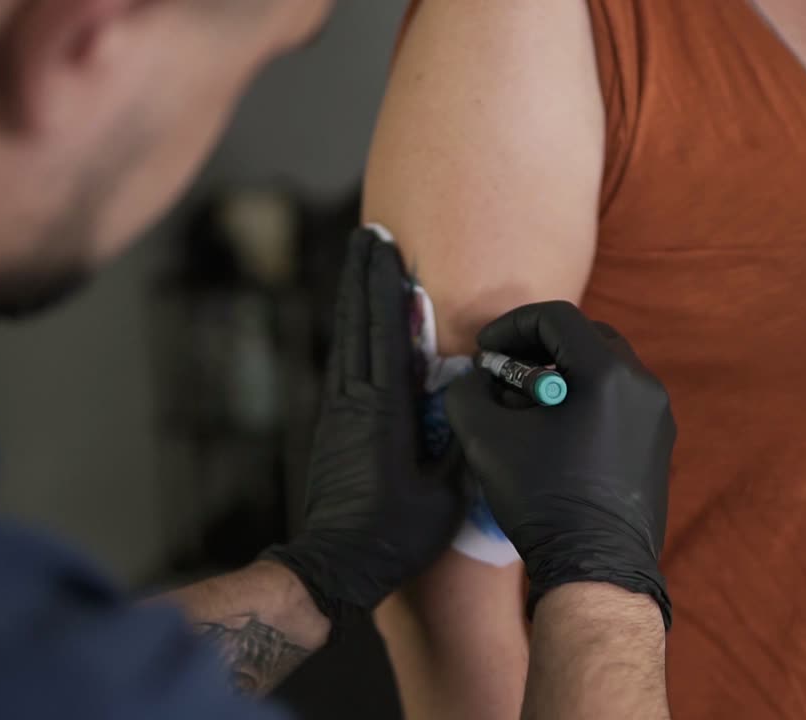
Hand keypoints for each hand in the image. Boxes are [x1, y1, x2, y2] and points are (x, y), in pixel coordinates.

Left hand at [266, 229, 461, 628]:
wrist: (336, 565)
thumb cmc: (396, 535)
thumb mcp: (445, 494)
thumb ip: (460, 443)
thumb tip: (474, 402)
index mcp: (385, 412)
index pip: (386, 333)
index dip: (386, 286)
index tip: (386, 246)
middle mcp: (355, 402)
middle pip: (358, 324)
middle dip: (363, 275)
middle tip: (368, 233)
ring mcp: (338, 412)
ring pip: (346, 341)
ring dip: (354, 299)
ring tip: (361, 264)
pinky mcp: (331, 426)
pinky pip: (343, 365)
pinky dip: (352, 334)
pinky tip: (359, 324)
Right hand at [445, 301, 675, 626]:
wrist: (597, 567)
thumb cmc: (542, 498)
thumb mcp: (486, 438)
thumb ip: (468, 392)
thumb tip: (474, 379)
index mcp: (608, 372)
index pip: (557, 317)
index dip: (512, 325)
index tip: (484, 350)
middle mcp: (642, 384)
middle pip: (587, 336)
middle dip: (538, 345)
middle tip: (504, 368)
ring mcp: (657, 415)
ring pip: (605, 368)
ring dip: (563, 372)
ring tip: (526, 405)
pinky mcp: (659, 443)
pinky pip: (619, 400)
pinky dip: (586, 398)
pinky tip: (556, 432)